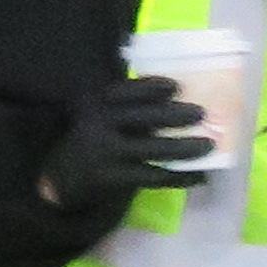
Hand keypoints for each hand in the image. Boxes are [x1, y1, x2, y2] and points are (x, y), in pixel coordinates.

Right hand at [38, 74, 212, 209]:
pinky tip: (199, 175)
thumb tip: (176, 100)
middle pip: (142, 118)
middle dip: (174, 115)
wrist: (57, 179)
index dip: (150, 87)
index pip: (124, 91)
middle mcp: (97, 125)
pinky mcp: (113, 178)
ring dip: (185, 147)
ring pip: (153, 150)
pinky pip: (153, 176)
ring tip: (209, 145)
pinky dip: (180, 176)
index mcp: (94, 104)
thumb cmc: (90, 140)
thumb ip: (125, 107)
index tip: (176, 86)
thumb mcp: (98, 117)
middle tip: (202, 113)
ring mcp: (105, 153)